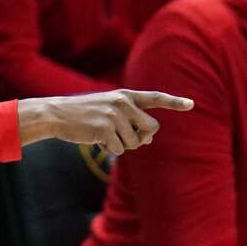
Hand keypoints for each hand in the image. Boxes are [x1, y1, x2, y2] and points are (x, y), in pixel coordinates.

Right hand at [17, 90, 193, 154]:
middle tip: (123, 137)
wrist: (56, 114)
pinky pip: (119, 149)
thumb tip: (148, 139)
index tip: (191, 105)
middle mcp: (123, 103)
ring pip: (134, 142)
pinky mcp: (105, 128)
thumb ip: (130, 121)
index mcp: (125, 95)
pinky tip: (96, 140)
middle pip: (151, 128)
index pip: (155, 97)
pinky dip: (109, 150)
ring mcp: (114, 115)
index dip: (174, 102)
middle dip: (141, 138)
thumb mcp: (108, 111)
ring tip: (102, 136)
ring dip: (121, 145)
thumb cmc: (83, 115)